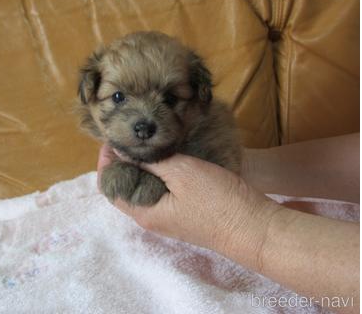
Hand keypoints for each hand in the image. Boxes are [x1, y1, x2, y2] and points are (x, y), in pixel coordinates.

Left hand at [97, 144, 279, 262]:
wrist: (254, 227)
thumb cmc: (217, 201)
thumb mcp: (182, 173)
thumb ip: (152, 161)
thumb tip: (124, 149)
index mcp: (144, 212)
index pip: (110, 186)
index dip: (107, 161)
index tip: (113, 136)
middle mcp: (151, 217)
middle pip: (126, 186)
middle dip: (124, 160)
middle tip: (131, 133)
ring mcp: (168, 215)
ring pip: (145, 187)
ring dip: (143, 164)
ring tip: (148, 139)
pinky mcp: (184, 211)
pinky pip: (162, 189)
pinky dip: (159, 170)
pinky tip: (169, 153)